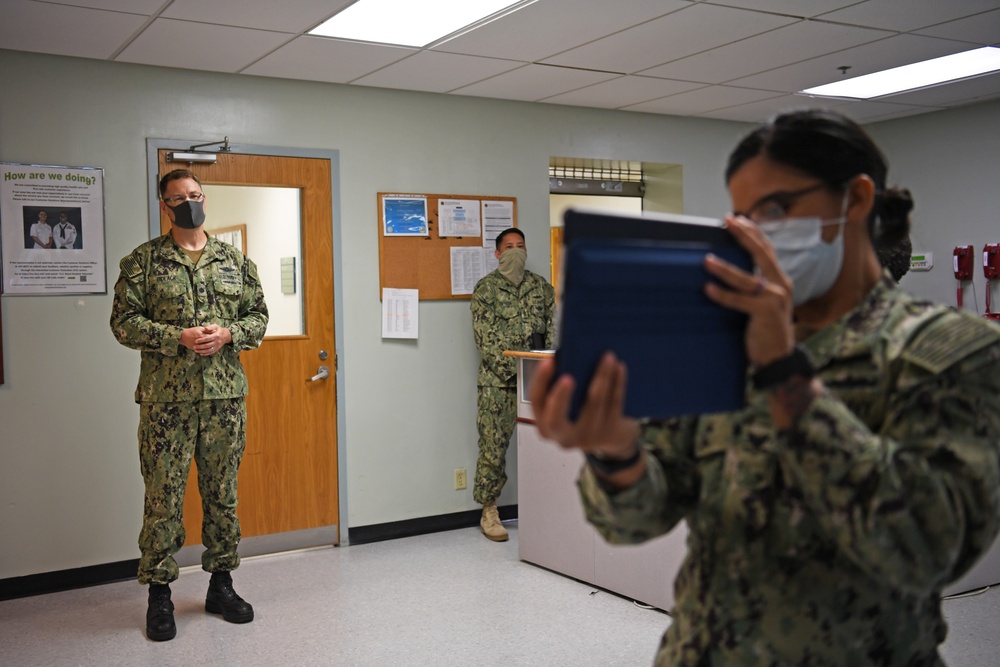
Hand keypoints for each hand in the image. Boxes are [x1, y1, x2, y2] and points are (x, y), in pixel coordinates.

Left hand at [180, 324, 231, 355]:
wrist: (226, 335)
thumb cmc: (219, 330)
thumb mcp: (216, 326)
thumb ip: (210, 327)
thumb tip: (205, 328)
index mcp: (216, 335)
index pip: (208, 338)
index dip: (201, 340)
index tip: (196, 341)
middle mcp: (217, 341)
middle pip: (207, 345)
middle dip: (200, 346)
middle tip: (194, 347)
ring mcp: (217, 346)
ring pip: (209, 350)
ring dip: (202, 351)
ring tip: (196, 350)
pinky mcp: (217, 349)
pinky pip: (211, 352)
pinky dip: (205, 354)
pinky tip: (200, 353)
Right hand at [528, 352, 639, 458]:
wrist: (612, 437)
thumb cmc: (583, 410)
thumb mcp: (568, 401)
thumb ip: (562, 382)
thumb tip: (568, 354)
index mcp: (545, 424)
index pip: (536, 401)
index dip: (541, 380)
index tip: (548, 361)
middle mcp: (563, 436)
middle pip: (556, 419)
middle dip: (561, 397)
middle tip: (568, 375)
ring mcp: (587, 437)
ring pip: (593, 405)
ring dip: (600, 377)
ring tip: (607, 356)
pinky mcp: (610, 433)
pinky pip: (614, 404)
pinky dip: (617, 383)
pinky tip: (620, 367)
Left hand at [704, 215, 795, 367]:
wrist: (779, 358)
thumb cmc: (765, 330)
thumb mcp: (762, 303)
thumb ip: (752, 287)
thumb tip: (726, 270)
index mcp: (780, 280)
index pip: (767, 249)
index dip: (753, 232)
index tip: (737, 219)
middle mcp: (781, 285)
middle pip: (761, 254)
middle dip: (743, 236)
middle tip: (727, 221)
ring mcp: (775, 298)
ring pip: (746, 278)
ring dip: (724, 268)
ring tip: (706, 260)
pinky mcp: (765, 313)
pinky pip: (739, 301)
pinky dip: (723, 295)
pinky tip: (708, 288)